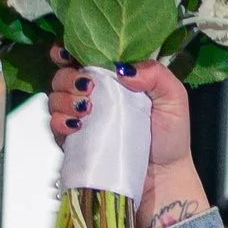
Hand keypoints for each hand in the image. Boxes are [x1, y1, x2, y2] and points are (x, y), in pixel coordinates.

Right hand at [48, 53, 206, 227]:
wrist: (164, 178)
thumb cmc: (170, 138)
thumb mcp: (173, 98)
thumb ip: (154, 74)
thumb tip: (121, 69)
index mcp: (113, 78)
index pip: (82, 55)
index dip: (68, 50)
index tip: (68, 54)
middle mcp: (94, 95)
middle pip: (63, 74)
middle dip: (69, 77)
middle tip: (88, 88)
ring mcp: (82, 118)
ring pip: (54, 98)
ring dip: (64, 99)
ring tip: (86, 109)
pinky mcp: (76, 142)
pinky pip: (55, 127)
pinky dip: (60, 122)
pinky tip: (77, 125)